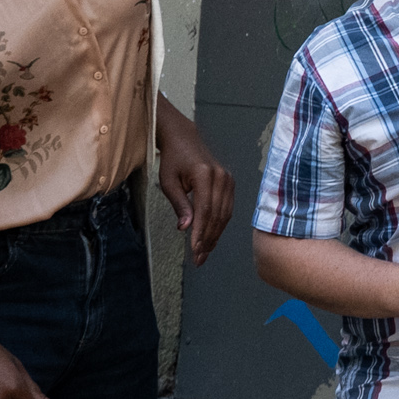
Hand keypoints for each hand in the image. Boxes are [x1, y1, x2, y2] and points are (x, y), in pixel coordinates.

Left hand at [156, 102, 236, 266]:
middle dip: (208, 239)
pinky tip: (211, 237)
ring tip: (204, 252)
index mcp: (205, 175)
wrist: (184, 139)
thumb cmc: (173, 160)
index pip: (205, 210)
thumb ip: (179, 204)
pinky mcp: (230, 182)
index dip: (200, 233)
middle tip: (198, 258)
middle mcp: (221, 177)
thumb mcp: (168, 182)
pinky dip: (219, 225)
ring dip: (215, 235)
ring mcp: (228, 179)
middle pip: (217, 215)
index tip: (194, 251)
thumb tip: (185, 228)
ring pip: (225, 215)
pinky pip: (227, 209)